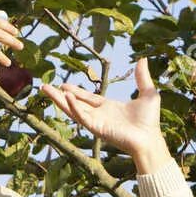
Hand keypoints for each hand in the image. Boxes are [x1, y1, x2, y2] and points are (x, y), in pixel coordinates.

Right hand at [42, 58, 166, 165]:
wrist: (150, 138)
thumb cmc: (149, 121)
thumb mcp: (147, 93)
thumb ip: (142, 77)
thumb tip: (142, 59)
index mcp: (108, 107)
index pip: (87, 98)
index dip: (75, 91)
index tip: (63, 86)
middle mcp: (99, 114)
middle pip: (74, 103)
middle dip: (59, 95)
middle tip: (45, 87)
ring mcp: (96, 121)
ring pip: (72, 109)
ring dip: (59, 100)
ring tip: (46, 90)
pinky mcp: (96, 128)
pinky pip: (81, 117)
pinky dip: (73, 107)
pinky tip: (66, 97)